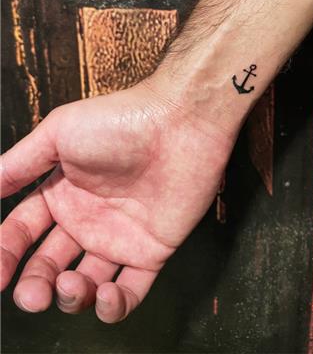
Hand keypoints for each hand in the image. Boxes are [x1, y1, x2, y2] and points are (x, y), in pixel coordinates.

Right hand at [0, 81, 234, 322]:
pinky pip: (131, 291)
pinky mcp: (152, 250)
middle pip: (49, 265)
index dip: (5, 255)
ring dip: (71, 296)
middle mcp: (86, 219)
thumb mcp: (58, 134)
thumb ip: (18, 164)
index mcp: (61, 193)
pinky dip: (114, 306)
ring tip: (71, 284)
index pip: (22, 233)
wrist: (179, 123)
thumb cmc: (120, 121)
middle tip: (32, 295)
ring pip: (86, 283)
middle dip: (35, 285)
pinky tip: (104, 296)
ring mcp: (119, 237)